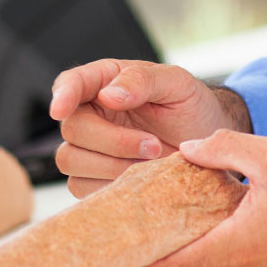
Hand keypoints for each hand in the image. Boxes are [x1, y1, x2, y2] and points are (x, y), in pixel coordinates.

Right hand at [49, 59, 249, 197]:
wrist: (206, 145)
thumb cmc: (191, 108)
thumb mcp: (177, 84)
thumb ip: (142, 80)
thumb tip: (108, 95)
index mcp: (104, 82)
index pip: (70, 83)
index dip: (62, 96)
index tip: (60, 110)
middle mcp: (91, 113)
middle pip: (72, 129)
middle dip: (113, 141)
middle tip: (154, 146)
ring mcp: (89, 147)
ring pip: (70, 160)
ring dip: (112, 166)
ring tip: (150, 164)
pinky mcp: (92, 177)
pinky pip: (81, 186)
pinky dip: (110, 186)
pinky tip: (138, 178)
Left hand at [141, 130, 266, 266]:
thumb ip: (222, 150)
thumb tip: (187, 149)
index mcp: (240, 247)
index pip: (172, 266)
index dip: (140, 257)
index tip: (119, 241)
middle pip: (188, 265)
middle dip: (163, 241)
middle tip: (143, 214)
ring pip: (212, 263)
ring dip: (194, 240)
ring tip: (178, 207)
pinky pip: (236, 263)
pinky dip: (219, 243)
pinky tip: (218, 216)